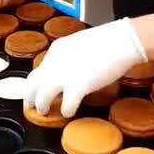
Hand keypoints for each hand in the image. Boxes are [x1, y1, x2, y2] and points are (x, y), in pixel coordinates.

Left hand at [24, 18, 147, 117]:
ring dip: (42, 105)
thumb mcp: (80, 45)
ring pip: (43, 95)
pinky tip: (68, 113)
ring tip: (44, 112)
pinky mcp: (79, 86)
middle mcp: (55, 62)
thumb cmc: (109, 41)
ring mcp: (65, 74)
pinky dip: (66, 110)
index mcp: (56, 50)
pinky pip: (66, 104)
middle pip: (33, 82)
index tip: (37, 89)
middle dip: (30, 96)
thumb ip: (70, 58)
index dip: (36, 82)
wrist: (123, 40)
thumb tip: (68, 71)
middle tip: (31, 105)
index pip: (39, 68)